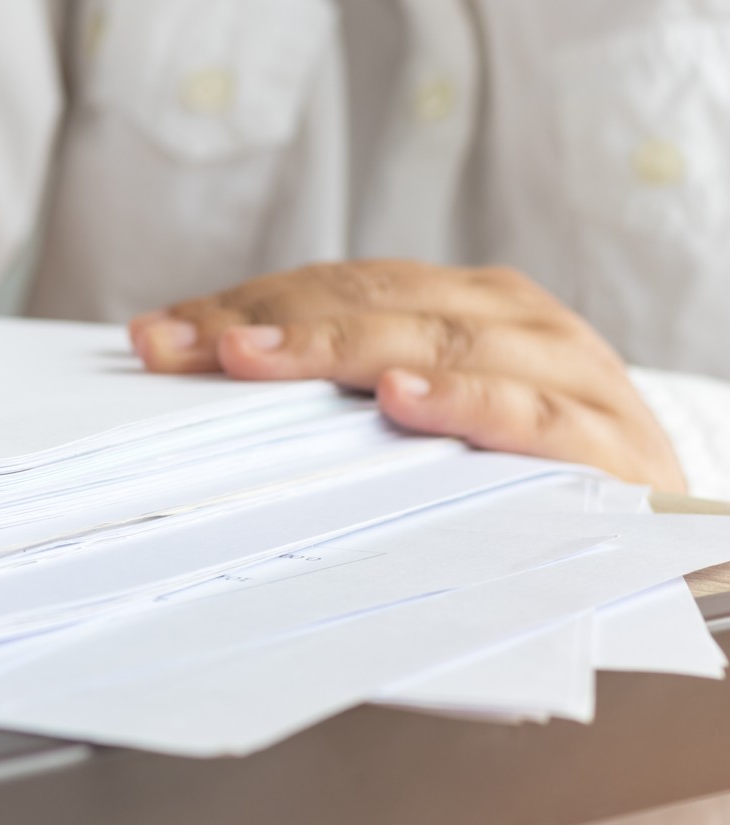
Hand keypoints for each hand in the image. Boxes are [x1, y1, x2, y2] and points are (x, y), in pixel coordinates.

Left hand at [128, 260, 684, 491]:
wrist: (668, 536)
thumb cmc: (525, 469)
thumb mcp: (430, 415)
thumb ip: (342, 393)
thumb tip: (203, 374)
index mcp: (461, 302)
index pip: (333, 288)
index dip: (242, 306)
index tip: (156, 336)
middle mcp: (511, 320)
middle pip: (371, 304)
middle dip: (265, 323)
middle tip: (182, 348)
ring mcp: (563, 374)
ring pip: (438, 342)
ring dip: (341, 347)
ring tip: (259, 358)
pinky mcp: (606, 445)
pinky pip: (527, 417)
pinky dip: (463, 403)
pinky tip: (400, 401)